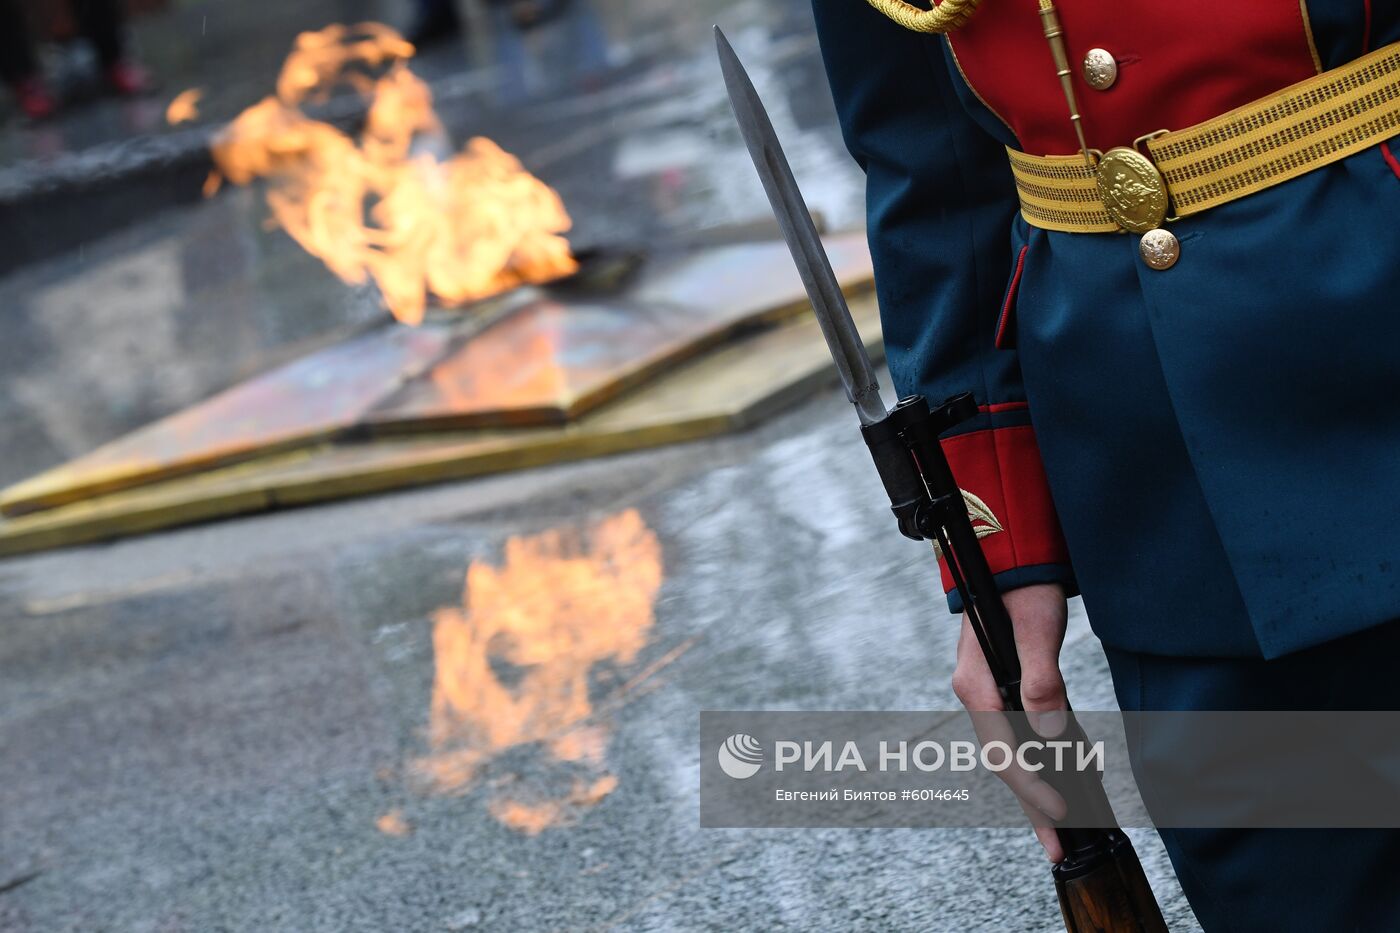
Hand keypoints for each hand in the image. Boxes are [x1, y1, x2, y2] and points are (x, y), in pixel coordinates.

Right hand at [950, 582, 1069, 860]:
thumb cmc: (1023, 590)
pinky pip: (1017, 738)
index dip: (1032, 786)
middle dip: (1031, 806)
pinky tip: (1058, 781)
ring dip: (1033, 792)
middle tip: (1058, 846)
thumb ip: (1042, 679)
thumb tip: (1053, 732)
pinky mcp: (1002, 691)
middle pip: (1003, 763)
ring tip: (1059, 828)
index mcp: (976, 685)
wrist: (1012, 561)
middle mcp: (976, 695)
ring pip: (1010, 754)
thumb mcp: (1037, 629)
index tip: (1062, 810)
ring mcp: (988, 695)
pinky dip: (1037, 765)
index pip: (1002, 751)